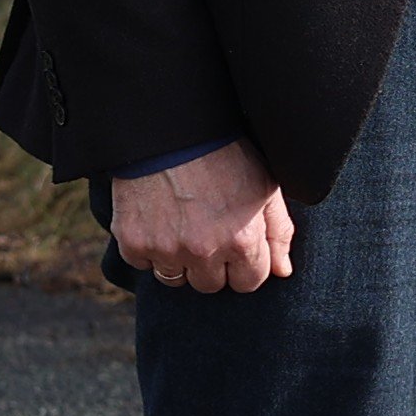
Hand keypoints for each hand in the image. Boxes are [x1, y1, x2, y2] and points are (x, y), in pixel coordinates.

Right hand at [114, 141, 297, 292]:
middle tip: (208, 233)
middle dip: (213, 266)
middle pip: (211, 285)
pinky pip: (142, 264)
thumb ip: (278, 232)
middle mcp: (203, 251)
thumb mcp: (265, 186)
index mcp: (242, 240)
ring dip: (180, 262)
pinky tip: (158, 220)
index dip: (245, 266)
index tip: (237, 247)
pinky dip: (149, 249)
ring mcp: (165, 249)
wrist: (171, 129)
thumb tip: (283, 271)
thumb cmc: (225, 154)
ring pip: (174, 280)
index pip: (248, 283)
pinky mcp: (132, 242)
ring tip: (182, 227)